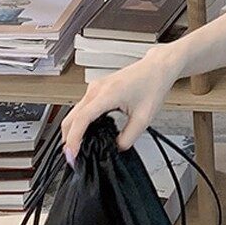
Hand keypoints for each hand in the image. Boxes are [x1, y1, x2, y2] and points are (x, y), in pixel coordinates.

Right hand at [61, 45, 179, 162]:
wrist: (158, 67)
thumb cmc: (153, 84)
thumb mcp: (144, 118)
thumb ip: (128, 137)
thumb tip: (116, 148)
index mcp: (108, 94)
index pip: (82, 119)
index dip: (74, 139)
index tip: (73, 154)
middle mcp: (97, 88)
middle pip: (71, 117)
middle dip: (68, 139)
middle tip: (73, 157)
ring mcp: (95, 87)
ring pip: (74, 112)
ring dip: (73, 131)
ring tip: (79, 148)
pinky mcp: (97, 88)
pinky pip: (81, 108)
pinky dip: (79, 122)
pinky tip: (86, 132)